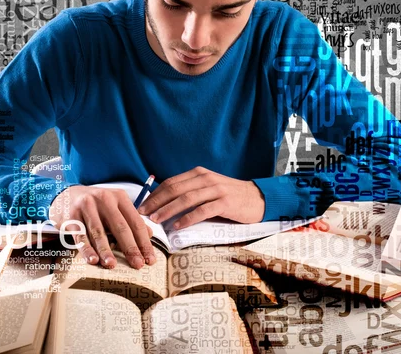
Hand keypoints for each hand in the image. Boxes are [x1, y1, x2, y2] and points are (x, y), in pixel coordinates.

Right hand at [49, 185, 156, 269]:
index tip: (149, 259)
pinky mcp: (72, 215)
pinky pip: (80, 235)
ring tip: (112, 265)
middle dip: (130, 247)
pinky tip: (92, 259)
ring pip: (99, 232)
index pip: (135, 222)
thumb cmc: (96, 205)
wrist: (67, 195)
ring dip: (106, 250)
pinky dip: (86, 248)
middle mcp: (105, 199)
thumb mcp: (115, 206)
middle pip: (120, 226)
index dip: (144, 242)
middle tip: (137, 264)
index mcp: (119, 197)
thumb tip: (150, 235)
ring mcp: (87, 206)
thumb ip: (131, 219)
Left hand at [137, 167, 264, 228]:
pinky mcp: (225, 202)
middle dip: (157, 202)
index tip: (143, 206)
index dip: (155, 194)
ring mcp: (216, 189)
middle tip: (143, 214)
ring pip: (186, 199)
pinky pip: (202, 210)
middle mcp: (205, 178)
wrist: (257, 198)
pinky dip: (188, 218)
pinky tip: (177, 226)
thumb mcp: (208, 189)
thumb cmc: (229, 197)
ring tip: (156, 220)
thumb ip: (190, 193)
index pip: (171, 182)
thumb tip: (164, 205)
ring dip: (168, 210)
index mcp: (199, 173)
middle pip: (175, 189)